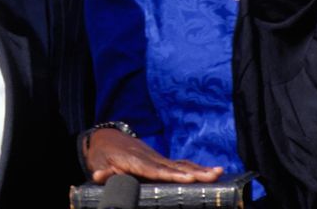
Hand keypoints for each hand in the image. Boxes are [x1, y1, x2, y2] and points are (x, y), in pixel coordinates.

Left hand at [86, 129, 222, 184]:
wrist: (106, 138)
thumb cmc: (102, 154)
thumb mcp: (97, 163)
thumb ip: (102, 171)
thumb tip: (100, 176)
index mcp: (135, 160)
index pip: (155, 170)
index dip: (171, 175)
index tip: (188, 179)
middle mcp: (150, 157)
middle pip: (174, 166)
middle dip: (195, 172)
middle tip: (214, 175)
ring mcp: (157, 157)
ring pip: (181, 164)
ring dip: (200, 169)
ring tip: (219, 172)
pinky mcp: (160, 159)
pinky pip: (180, 164)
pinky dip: (195, 168)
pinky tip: (211, 172)